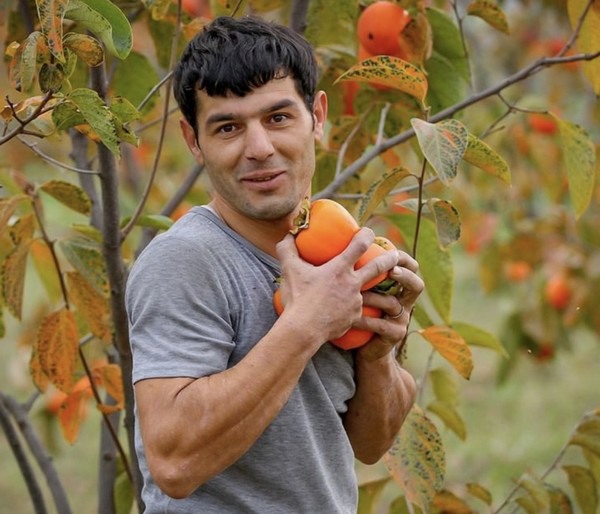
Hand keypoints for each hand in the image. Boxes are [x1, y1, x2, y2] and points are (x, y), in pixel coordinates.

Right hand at [275, 227, 399, 345]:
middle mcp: (353, 283)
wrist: (303, 330)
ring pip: (370, 291)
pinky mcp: (355, 317)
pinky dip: (355, 306)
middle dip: (391, 258)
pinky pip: (358, 309)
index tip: (368, 232)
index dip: (366, 235)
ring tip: (378, 285)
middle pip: (379, 266)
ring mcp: (356, 301)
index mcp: (339, 268)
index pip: (360, 245)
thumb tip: (288, 234)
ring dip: (375, 286)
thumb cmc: (297, 298)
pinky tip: (350, 307)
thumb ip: (288, 249)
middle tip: (397, 254)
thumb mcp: (289, 270)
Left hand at [354, 250, 423, 360]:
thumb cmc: (361, 315)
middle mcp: (405, 303)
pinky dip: (366, 320)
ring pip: (393, 304)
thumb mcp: (363, 294)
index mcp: (399, 290)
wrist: (365, 350)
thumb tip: (342, 248)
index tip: (390, 250)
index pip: (411, 269)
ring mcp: (402, 320)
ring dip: (374, 297)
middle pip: (416, 285)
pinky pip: (381, 325)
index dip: (405, 260)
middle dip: (404, 276)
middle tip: (390, 269)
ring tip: (358, 293)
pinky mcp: (395, 335)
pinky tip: (352, 318)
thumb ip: (361, 275)